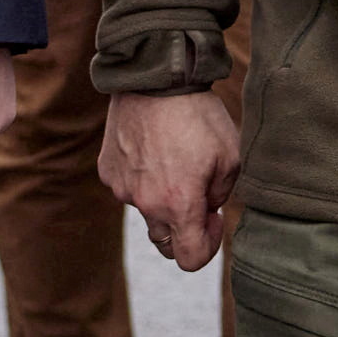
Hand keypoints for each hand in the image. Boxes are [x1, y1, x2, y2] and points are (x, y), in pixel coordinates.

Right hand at [100, 90, 238, 270]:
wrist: (155, 76)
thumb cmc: (198, 115)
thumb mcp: (230, 157)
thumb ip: (221, 195)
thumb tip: (208, 208)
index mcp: (179, 205)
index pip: (190, 260)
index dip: (207, 246)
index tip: (213, 217)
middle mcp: (145, 203)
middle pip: (165, 242)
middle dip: (184, 227)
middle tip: (197, 192)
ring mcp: (122, 187)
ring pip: (146, 211)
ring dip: (161, 200)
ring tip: (173, 160)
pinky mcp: (107, 169)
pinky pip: (127, 187)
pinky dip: (141, 178)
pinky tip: (152, 148)